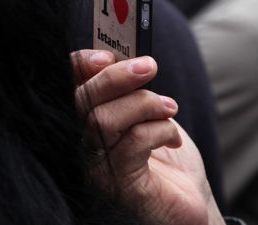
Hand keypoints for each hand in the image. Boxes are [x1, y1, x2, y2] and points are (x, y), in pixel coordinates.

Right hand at [71, 50, 224, 224]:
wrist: (188, 201)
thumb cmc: (165, 156)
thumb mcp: (147, 113)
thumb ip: (130, 88)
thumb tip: (124, 55)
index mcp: (87, 121)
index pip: (69, 86)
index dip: (81, 65)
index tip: (107, 54)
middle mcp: (83, 145)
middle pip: (82, 101)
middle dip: (116, 77)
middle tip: (148, 66)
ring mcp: (97, 168)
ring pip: (102, 120)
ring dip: (143, 103)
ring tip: (169, 107)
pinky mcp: (119, 185)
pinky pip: (132, 144)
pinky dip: (159, 130)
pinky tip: (172, 138)